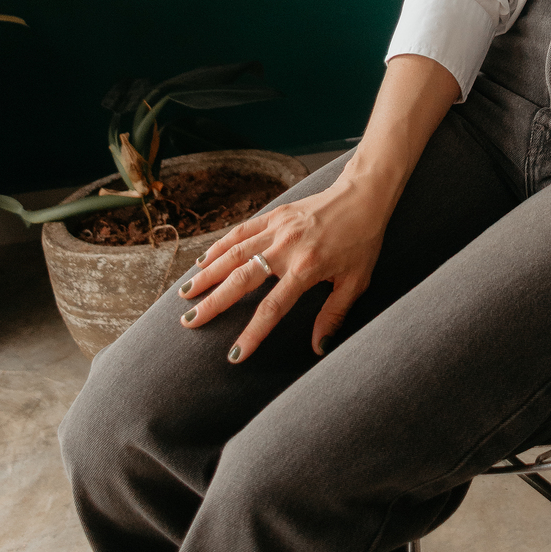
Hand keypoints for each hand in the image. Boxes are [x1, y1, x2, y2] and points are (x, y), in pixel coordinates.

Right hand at [174, 163, 394, 361]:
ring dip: (207, 273)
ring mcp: (279, 228)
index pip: (272, 308)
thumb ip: (334, 314)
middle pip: (241, 279)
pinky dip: (221, 246)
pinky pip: (242, 231)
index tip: (234, 356)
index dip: (252, 334)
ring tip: (185, 293)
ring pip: (234, 253)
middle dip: (213, 303)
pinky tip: (205, 260)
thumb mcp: (356, 282)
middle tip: (189, 321)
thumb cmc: (363, 241)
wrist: (365, 195)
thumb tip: (318, 348)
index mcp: (307, 268)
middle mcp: (287, 248)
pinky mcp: (276, 214)